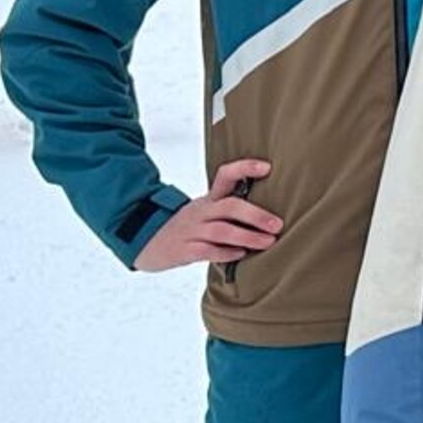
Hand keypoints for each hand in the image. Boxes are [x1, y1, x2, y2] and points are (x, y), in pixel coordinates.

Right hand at [132, 158, 282, 269]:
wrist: (144, 241)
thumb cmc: (187, 227)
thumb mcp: (206, 212)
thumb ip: (231, 210)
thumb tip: (272, 212)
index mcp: (209, 199)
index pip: (225, 175)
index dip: (245, 168)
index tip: (267, 168)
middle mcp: (201, 211)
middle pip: (230, 206)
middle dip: (256, 215)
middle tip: (277, 225)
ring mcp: (191, 230)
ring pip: (221, 230)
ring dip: (248, 237)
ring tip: (268, 242)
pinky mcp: (183, 250)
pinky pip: (206, 250)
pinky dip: (226, 253)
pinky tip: (240, 255)